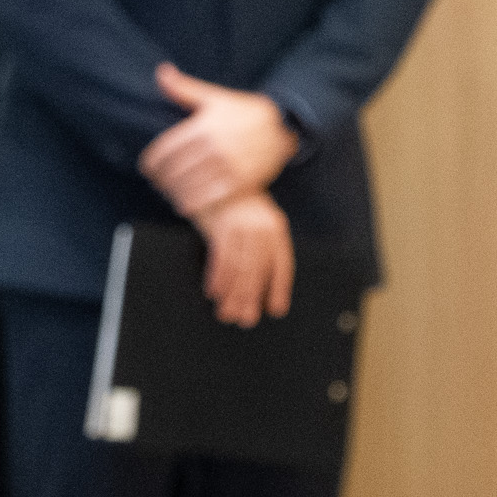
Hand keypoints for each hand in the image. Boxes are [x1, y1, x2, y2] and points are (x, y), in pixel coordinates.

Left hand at [139, 63, 299, 217]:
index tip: (146, 169)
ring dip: (175, 194)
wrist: (282, 126)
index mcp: (203, 127)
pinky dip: (194, 205)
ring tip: (169, 194)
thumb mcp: (214, 97)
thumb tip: (161, 71)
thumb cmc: (243, 111)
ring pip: (190, 187)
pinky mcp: (242, 183)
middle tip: (156, 184)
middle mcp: (215, 148)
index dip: (152, 163)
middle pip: (176, 170)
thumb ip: (184, 88)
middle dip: (161, 180)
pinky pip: (211, 199)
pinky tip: (185, 206)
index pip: (166, 150)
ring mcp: (229, 167)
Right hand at [192, 190, 294, 327]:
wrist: (215, 176)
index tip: (276, 310)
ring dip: (231, 294)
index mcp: (276, 229)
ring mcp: (242, 226)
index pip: (282, 265)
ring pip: (239, 269)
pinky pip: (221, 259)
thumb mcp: (256, 223)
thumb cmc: (236, 207)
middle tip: (245, 319)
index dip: (279, 289)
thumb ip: (259, 250)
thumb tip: (261, 289)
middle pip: (258, 271)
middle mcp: (262, 228)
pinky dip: (217, 279)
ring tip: (226, 313)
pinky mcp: (222, 225)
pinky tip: (214, 292)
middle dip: (250, 298)